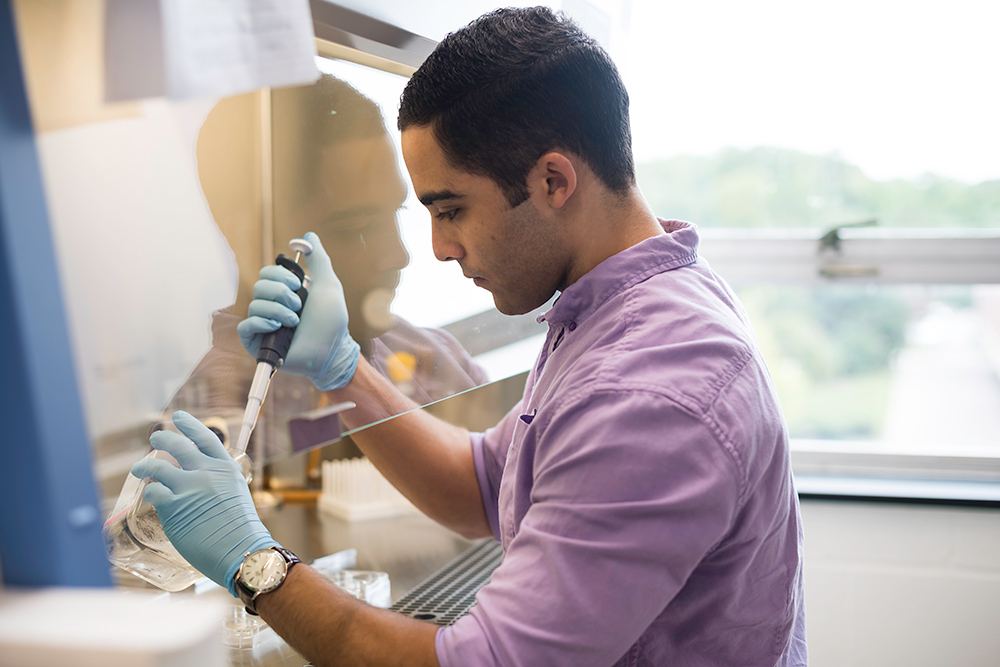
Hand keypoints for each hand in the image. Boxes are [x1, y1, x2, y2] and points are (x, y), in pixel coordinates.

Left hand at [131, 411, 276, 595]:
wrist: (242, 550)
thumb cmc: (241, 530)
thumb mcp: (235, 494)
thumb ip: (217, 482)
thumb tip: (197, 478)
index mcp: (225, 468)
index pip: (205, 437)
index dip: (190, 425)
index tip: (179, 417)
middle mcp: (207, 472)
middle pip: (178, 446)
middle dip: (163, 439)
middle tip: (156, 438)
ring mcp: (189, 488)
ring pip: (158, 466)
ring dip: (145, 465)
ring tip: (140, 468)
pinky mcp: (174, 506)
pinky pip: (153, 492)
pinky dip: (150, 492)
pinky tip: (150, 495)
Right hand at [237, 231, 360, 389]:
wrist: (331, 351)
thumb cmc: (332, 322)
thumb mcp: (328, 285)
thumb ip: (319, 259)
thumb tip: (308, 236)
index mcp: (285, 292)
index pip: (267, 272)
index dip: (280, 275)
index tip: (298, 284)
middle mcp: (272, 306)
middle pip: (259, 285)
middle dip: (281, 293)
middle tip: (299, 305)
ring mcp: (264, 324)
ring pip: (254, 304)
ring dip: (278, 310)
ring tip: (295, 321)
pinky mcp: (258, 342)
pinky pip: (245, 326)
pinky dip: (261, 323)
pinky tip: (278, 328)